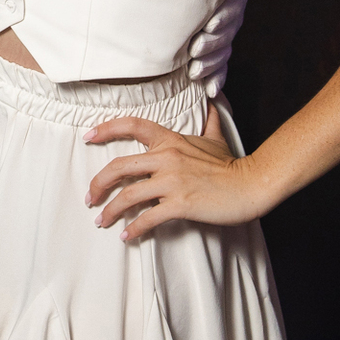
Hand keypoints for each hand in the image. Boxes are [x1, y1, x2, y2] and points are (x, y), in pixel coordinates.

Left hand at [84, 105, 264, 239]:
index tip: (87, 136)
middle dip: (98, 183)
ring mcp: (172, 181)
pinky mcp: (180, 203)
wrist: (252, 184)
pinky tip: (127, 236)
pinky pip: (148, 217)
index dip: (106, 129)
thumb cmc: (232, 164)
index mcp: (170, 140)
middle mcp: (167, 157)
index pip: (132, 125)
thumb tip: (211, 103)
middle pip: (119, 166)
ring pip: (129, 195)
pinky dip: (134, 228)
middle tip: (90, 197)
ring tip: (102, 221)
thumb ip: (208, 121)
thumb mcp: (215, 138)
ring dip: (111, 210)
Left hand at [187, 0, 246, 95]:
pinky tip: (210, 91)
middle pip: (227, 31)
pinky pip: (223, 67)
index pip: (233, 4)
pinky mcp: (220, 50)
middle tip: (194, 48)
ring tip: (194, 71)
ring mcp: (226, 33)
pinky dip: (217, 79)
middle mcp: (230, 14)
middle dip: (211, 42)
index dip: (223, 15)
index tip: (210, 24)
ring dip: (210, 63)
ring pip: (224, 51)